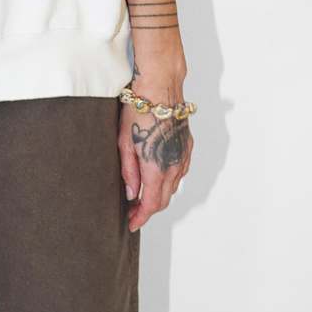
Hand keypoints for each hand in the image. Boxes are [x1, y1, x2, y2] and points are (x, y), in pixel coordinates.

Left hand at [117, 77, 193, 231]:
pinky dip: (169, 181)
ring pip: (173, 187)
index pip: (150, 204)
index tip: (132, 223)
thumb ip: (129, 171)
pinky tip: (158, 177)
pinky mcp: (187, 146)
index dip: (141, 217)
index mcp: (157, 167)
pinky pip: (180, 172)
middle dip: (148, 209)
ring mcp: (183, 156)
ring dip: (159, 195)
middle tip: (133, 211)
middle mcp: (174, 166)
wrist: (160, 88)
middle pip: (163, 199)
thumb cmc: (138, 110)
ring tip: (142, 195)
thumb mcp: (124, 142)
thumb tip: (131, 193)